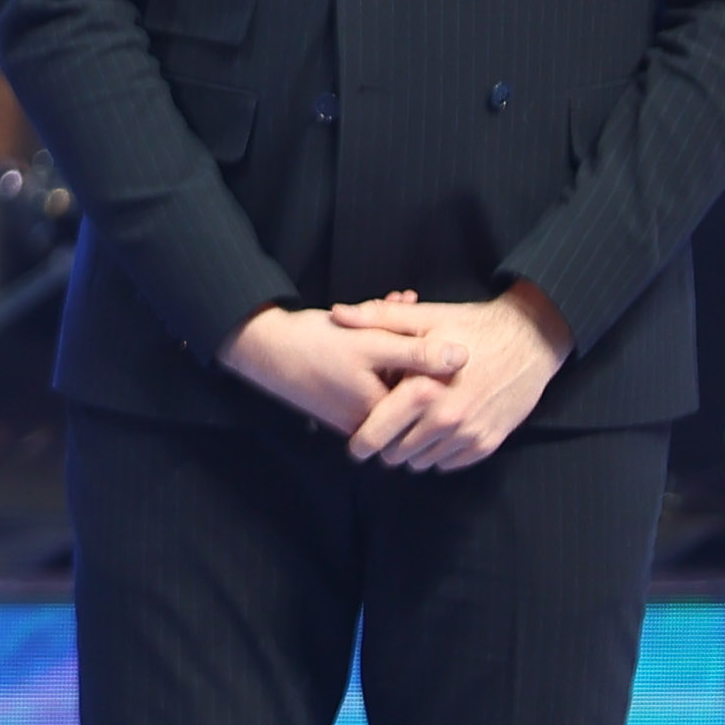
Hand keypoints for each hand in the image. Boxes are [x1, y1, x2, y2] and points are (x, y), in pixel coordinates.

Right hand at [217, 293, 464, 437]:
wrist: (260, 346)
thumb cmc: (312, 344)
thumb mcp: (370, 344)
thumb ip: (418, 354)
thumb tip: (465, 359)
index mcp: (382, 414)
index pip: (429, 388)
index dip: (430, 350)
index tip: (427, 322)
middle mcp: (370, 420)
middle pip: (410, 379)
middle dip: (412, 339)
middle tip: (405, 303)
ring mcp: (355, 412)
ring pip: (392, 372)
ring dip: (396, 337)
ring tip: (391, 303)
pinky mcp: (344, 399)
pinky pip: (374, 372)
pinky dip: (378, 345)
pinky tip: (375, 316)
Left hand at [331, 282, 572, 469]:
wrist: (531, 339)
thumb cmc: (473, 326)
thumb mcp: (424, 316)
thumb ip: (378, 319)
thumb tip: (338, 315)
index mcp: (423, 390)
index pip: (378, 432)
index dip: (361, 442)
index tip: (355, 444)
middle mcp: (445, 418)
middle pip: (398, 453)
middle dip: (387, 446)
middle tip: (384, 433)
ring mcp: (469, 433)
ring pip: (423, 462)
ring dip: (413, 451)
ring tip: (410, 429)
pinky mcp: (489, 441)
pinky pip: (451, 463)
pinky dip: (440, 453)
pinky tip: (436, 432)